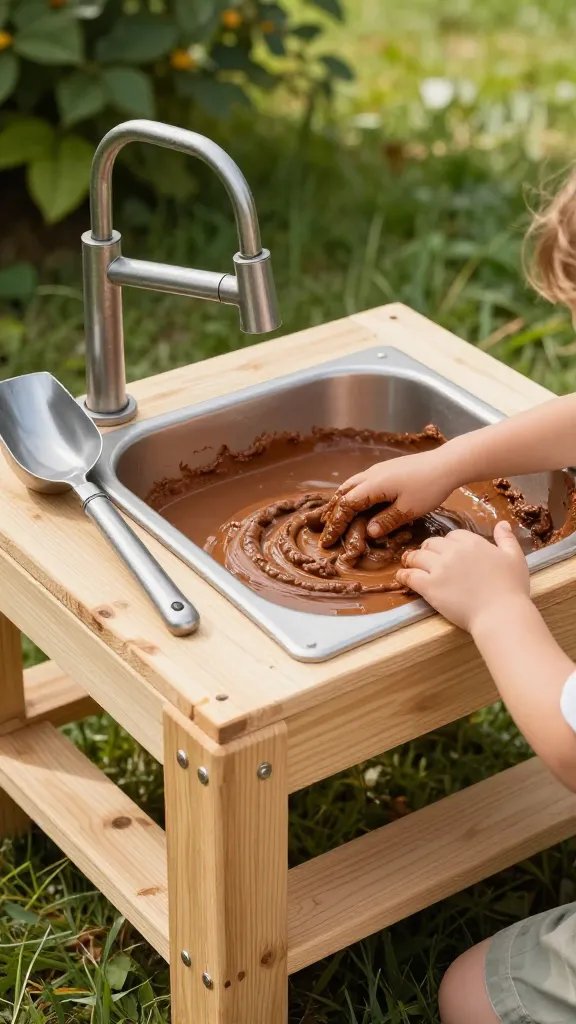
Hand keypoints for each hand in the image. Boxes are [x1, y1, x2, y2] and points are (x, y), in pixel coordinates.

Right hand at [320, 446, 458, 546]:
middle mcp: (371, 475)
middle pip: (343, 492)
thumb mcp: (409, 509)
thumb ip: (387, 521)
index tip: (328, 540)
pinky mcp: (386, 469)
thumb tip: (368, 532)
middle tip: (326, 529)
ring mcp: (378, 469)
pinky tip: (356, 500)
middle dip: (332, 512)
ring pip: (350, 485)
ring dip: (340, 500)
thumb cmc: (430, 487)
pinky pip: (360, 482)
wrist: (447, 463)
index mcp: (373, 485)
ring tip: (334, 515)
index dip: (335, 524)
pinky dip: (351, 493)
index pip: (346, 505)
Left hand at [395, 521, 529, 632]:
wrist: (501, 614)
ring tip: (410, 564)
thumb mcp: (515, 558)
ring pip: (418, 556)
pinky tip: (401, 577)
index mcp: (473, 543)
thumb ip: (506, 539)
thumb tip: (502, 523)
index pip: (453, 535)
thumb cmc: (512, 588)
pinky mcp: (430, 586)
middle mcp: (453, 552)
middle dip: (429, 549)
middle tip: (426, 558)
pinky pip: (410, 576)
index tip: (447, 551)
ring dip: (412, 559)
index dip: (449, 543)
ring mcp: (440, 568)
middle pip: (433, 543)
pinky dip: (403, 575)